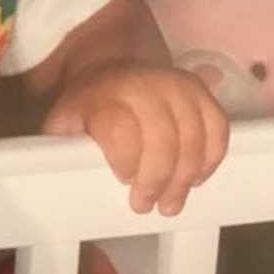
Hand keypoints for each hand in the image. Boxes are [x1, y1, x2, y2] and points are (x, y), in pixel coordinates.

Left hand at [42, 62, 228, 215]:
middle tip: (147, 205)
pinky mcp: (199, 89)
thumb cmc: (86, 108)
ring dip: (184, 176)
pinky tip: (196, 177)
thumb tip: (56, 182)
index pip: (121, 128)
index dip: (126, 160)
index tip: (123, 180)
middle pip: (162, 138)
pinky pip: (217, 126)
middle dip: (157, 179)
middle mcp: (140, 83)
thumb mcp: (63, 124)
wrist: (108, 68)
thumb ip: (60, 148)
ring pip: (192, 135)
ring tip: (172, 201)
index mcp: (101, 93)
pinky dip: (211, 156)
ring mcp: (174, 83)